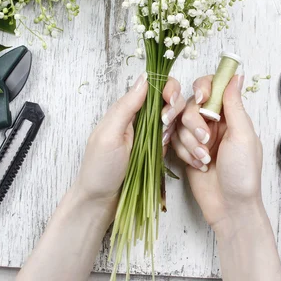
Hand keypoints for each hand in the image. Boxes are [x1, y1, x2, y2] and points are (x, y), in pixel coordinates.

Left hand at [74, 72, 184, 214]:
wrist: (101, 202)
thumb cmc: (100, 169)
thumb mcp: (109, 135)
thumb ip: (126, 107)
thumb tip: (144, 78)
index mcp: (127, 109)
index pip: (153, 86)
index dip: (167, 89)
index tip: (170, 101)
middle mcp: (140, 118)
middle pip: (169, 100)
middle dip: (175, 107)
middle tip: (167, 124)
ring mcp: (151, 134)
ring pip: (175, 118)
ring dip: (179, 126)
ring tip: (165, 141)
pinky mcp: (157, 149)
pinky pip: (175, 137)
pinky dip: (181, 140)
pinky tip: (181, 149)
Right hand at [171, 74, 263, 230]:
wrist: (230, 207)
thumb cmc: (243, 174)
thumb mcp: (243, 135)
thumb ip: (235, 104)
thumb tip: (235, 76)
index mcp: (231, 115)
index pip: (212, 87)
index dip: (203, 89)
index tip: (201, 99)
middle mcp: (214, 122)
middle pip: (191, 105)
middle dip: (194, 123)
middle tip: (206, 140)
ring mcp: (199, 137)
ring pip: (180, 124)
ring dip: (190, 142)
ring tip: (204, 159)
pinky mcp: (187, 151)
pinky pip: (175, 141)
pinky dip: (184, 153)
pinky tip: (198, 165)